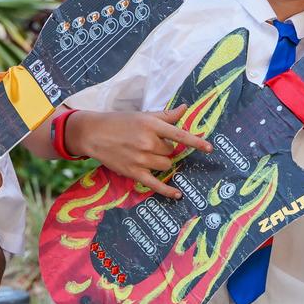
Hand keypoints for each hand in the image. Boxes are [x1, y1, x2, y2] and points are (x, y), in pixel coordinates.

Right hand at [67, 105, 211, 198]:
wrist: (93, 134)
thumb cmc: (119, 122)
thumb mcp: (143, 115)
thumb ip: (166, 115)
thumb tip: (185, 108)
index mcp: (151, 126)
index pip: (179, 135)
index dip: (196, 142)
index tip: (210, 148)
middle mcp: (147, 143)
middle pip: (171, 152)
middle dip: (166, 149)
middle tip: (151, 143)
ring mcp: (141, 159)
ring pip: (166, 165)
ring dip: (162, 162)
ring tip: (148, 154)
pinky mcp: (134, 172)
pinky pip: (155, 184)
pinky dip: (168, 190)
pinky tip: (178, 195)